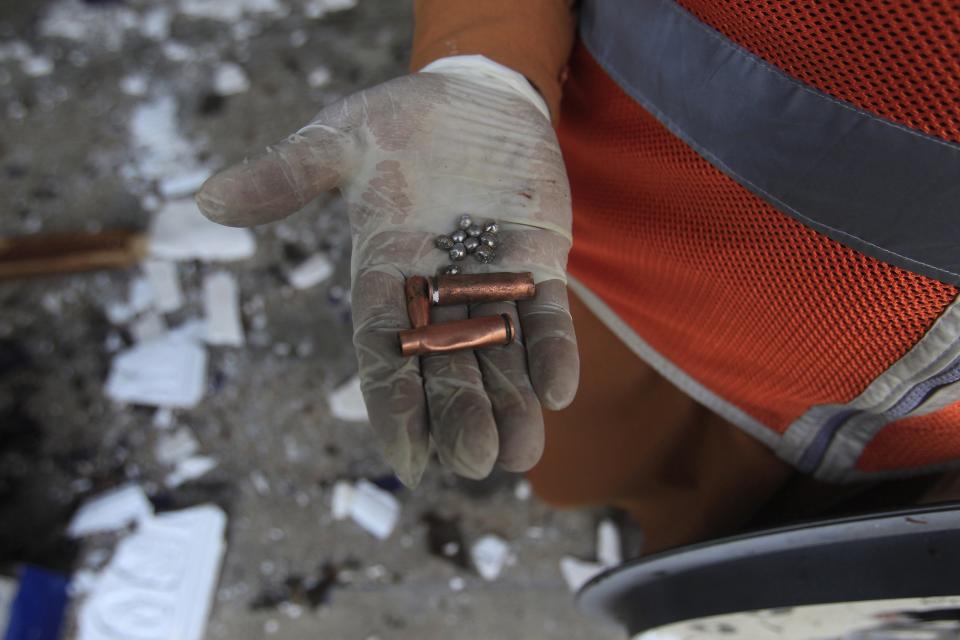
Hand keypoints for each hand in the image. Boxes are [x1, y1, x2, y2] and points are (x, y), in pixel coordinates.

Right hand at [196, 61, 577, 485]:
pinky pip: (547, 314)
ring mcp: (493, 279)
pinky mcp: (541, 262)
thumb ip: (287, 174)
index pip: (384, 353)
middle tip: (476, 462)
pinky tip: (560, 389)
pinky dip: (552, 349)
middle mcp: (438, 291)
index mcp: (384, 274)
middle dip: (462, 414)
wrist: (475, 93)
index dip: (394, 407)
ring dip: (513, 400)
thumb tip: (207, 201)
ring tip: (521, 451)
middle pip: (448, 366)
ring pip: (501, 353)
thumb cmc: (400, 121)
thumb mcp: (338, 141)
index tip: (409, 462)